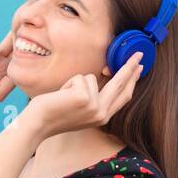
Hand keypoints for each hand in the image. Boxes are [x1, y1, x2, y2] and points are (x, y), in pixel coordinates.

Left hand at [19, 51, 144, 140]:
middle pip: (120, 84)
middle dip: (130, 67)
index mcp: (102, 117)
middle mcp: (102, 114)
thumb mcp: (79, 109)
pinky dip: (68, 83)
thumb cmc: (53, 114)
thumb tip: (102, 75)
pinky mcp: (84, 98)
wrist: (38, 124)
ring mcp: (94, 107)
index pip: (123, 97)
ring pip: (91, 78)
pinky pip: (79, 78)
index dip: (132, 81)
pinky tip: (60, 96)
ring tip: (63, 97)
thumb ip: (92, 97)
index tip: (138, 69)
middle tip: (139, 53)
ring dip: (74, 83)